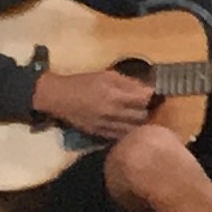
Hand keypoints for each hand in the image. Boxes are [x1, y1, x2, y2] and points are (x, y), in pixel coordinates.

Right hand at [29, 66, 156, 139]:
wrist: (58, 97)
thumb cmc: (83, 82)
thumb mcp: (106, 75)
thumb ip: (128, 82)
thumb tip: (147, 87)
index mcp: (114, 95)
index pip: (144, 99)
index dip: (151, 95)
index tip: (153, 93)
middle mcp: (112, 112)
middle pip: (142, 115)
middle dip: (146, 109)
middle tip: (144, 104)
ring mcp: (105, 125)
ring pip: (133, 129)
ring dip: (138, 122)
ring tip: (137, 114)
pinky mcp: (99, 134)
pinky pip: (120, 137)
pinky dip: (128, 131)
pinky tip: (127, 125)